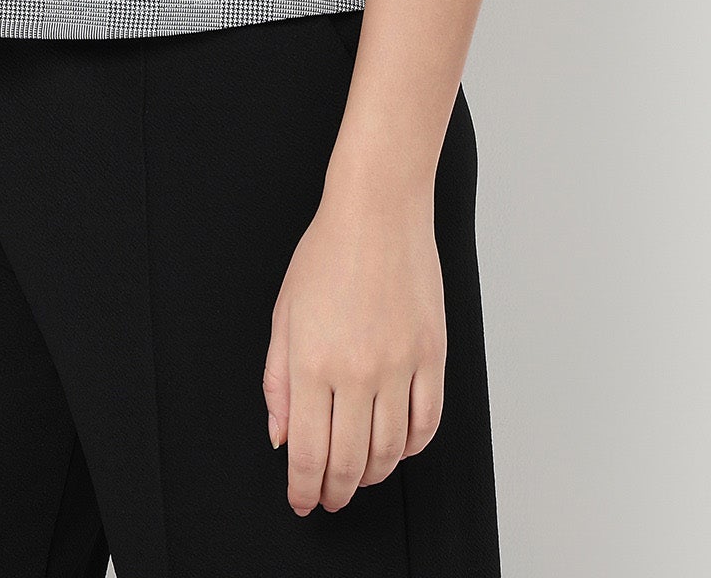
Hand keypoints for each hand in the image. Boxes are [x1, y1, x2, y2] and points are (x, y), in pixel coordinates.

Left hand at [261, 177, 446, 514]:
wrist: (378, 211)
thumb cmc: (327, 253)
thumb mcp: (284, 314)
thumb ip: (278, 381)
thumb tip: (281, 435)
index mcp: (313, 362)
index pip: (308, 452)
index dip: (303, 488)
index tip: (302, 500)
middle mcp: (358, 371)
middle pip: (349, 462)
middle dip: (335, 491)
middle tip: (329, 497)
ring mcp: (400, 365)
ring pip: (391, 451)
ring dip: (373, 474)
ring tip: (359, 474)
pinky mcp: (432, 356)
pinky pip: (427, 422)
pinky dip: (412, 447)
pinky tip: (397, 446)